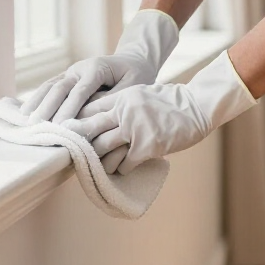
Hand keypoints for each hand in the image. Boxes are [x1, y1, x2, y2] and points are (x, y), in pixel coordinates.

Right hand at [19, 9, 179, 122]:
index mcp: (97, 68)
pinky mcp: (66, 78)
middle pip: (60, 88)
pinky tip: (26, 112)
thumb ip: (114, 99)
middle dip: (48, 108)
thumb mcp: (134, 86)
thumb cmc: (136, 76)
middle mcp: (80, 68)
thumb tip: (93, 114)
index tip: (61, 126)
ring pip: (50, 86)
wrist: (133, 62)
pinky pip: (49, 88)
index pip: (80, 91)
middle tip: (38, 126)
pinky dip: (37, 99)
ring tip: (25, 120)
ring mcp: (71, 72)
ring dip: (37, 103)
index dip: (69, 108)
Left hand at [65, 51, 256, 174]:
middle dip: (78, 142)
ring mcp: (135, 128)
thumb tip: (102, 122)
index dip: (76, 121)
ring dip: (99, 160)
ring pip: (103, 148)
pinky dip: (121, 169)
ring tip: (98, 166)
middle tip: (69, 153)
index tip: (66, 133)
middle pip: (90, 128)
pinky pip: (125, 163)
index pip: (90, 108)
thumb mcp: (143, 94)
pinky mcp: (147, 146)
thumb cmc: (172, 103)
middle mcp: (125, 111)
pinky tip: (122, 170)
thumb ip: (123, 105)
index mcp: (123, 96)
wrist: (198, 106)